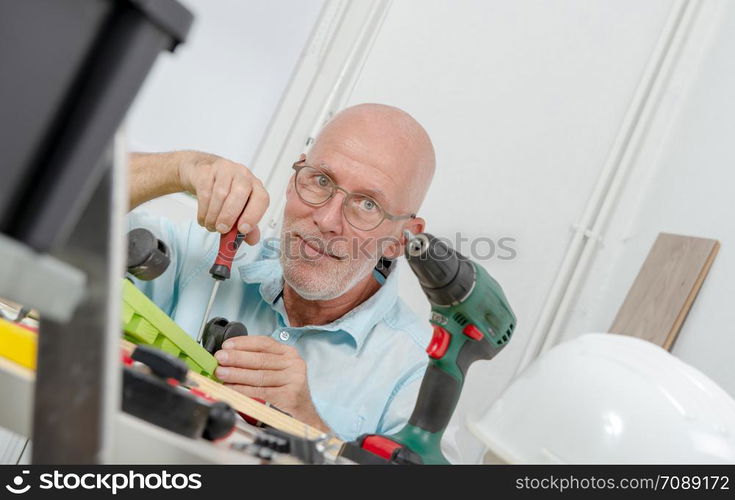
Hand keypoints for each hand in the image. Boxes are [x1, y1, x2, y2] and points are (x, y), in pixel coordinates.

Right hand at [178, 151, 268, 243]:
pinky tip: (204, 219)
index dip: (253, 215)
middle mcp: (243, 175)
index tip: (243, 230)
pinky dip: (203, 211)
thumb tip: (253, 240)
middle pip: (240, 193)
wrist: (203, 174)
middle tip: (222, 230)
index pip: (261, 198)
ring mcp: (225, 170)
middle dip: (230, 215)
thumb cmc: (226, 194)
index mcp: (255, 186)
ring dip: (214, 216)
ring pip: (220, 194)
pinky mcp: (207, 171)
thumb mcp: (239, 209)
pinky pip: (205, 192)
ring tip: (212, 226)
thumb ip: (248, 226)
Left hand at [213, 336, 329, 431]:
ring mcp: (293, 379)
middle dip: (236, 358)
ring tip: (221, 373)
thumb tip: (228, 359)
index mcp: (288, 353)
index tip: (227, 345)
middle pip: (260, 359)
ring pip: (259, 376)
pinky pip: (261, 392)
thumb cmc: (284, 391)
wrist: (303, 415)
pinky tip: (232, 389)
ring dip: (237, 374)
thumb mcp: (276, 371)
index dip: (244, 343)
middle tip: (220, 358)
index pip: (264, 343)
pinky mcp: (289, 396)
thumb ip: (257, 363)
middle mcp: (293, 364)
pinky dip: (243, 391)